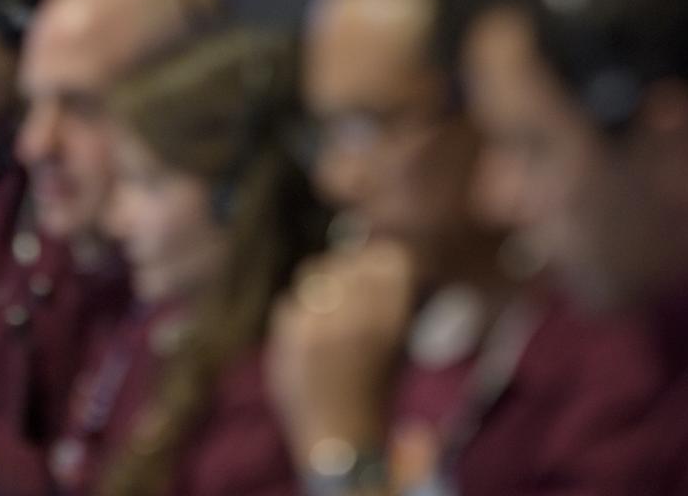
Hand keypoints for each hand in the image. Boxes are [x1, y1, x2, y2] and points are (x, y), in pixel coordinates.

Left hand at [265, 240, 415, 469]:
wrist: (341, 439)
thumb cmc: (375, 388)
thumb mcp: (398, 343)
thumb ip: (390, 299)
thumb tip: (377, 246)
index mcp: (393, 323)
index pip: (390, 256)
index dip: (382, 258)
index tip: (379, 267)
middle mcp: (357, 321)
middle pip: (350, 261)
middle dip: (350, 270)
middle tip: (351, 292)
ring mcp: (319, 328)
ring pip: (316, 273)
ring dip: (322, 286)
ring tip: (329, 311)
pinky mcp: (289, 337)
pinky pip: (290, 300)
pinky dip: (299, 315)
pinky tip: (310, 339)